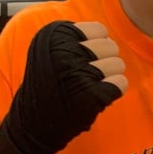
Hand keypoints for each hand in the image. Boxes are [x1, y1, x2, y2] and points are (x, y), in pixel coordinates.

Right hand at [0, 21, 126, 153]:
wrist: (31, 124)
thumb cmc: (47, 84)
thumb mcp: (49, 50)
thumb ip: (75, 37)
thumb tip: (107, 35)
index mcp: (54, 34)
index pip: (98, 30)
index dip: (96, 46)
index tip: (81, 60)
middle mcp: (64, 50)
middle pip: (111, 46)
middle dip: (106, 61)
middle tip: (88, 76)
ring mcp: (77, 72)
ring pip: (118, 64)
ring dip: (110, 76)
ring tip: (91, 85)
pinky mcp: (90, 95)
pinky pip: (121, 84)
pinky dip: (114, 90)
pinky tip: (98, 96)